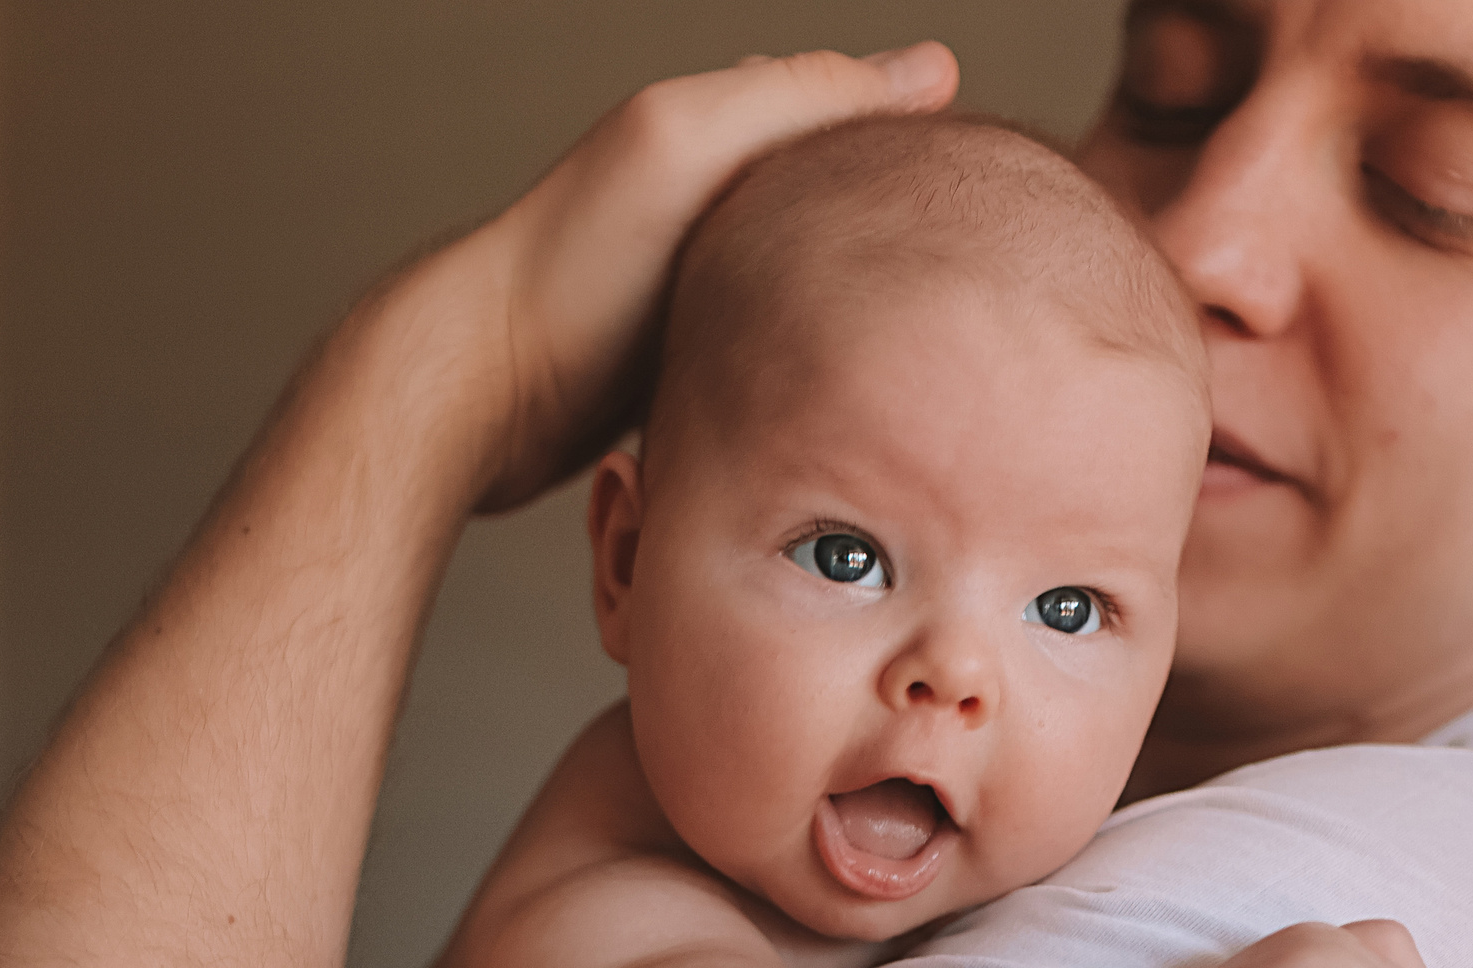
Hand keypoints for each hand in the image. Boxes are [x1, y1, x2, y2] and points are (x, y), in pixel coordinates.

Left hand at [458, 43, 957, 510]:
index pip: (843, 113)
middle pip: (832, 201)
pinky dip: (819, 353)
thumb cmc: (572, 265)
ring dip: (861, 298)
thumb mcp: (690, 142)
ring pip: (810, 277)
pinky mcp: (687, 362)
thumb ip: (803, 98)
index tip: (987, 179)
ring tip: (934, 323)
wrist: (485, 393)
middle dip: (895, 221)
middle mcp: (706, 204)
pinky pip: (780, 345)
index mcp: (714, 134)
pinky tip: (854, 381)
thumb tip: (932, 69)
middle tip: (975, 262)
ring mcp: (698, 286)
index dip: (914, 137)